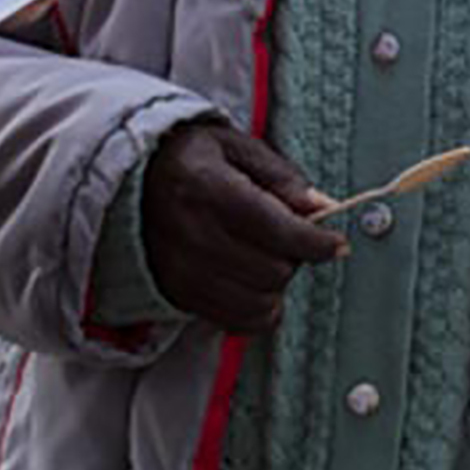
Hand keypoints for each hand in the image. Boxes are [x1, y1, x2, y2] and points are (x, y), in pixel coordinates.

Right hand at [137, 116, 345, 331]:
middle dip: (295, 257)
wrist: (132, 181)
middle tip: (290, 238)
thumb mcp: (238, 148)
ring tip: (270, 259)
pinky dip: (257, 311)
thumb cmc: (193, 159)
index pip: (276, 228)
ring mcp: (180, 270)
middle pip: (272, 269)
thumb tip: (324, 209)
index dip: (316, 242)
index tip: (337, 244)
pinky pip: (235, 322)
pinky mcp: (176, 295)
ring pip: (258, 302)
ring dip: (277, 285)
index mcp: (207, 187)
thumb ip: (283, 179)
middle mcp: (190, 234)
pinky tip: (257, 287)